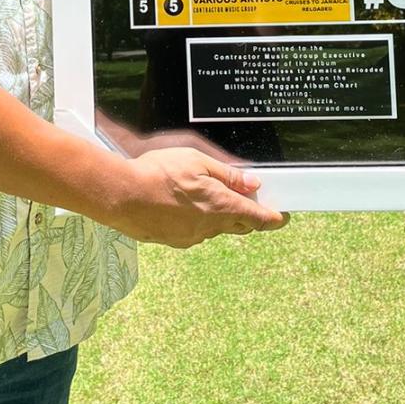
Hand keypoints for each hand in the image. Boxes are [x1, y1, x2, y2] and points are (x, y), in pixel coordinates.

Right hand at [109, 146, 287, 248]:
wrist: (122, 196)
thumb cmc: (159, 174)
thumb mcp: (198, 162)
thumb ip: (228, 176)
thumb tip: (253, 184)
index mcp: (221, 207)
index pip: (258, 218)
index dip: (274, 218)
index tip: (282, 217)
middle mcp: (210, 227)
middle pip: (239, 225)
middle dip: (247, 215)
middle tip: (247, 201)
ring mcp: (192, 237)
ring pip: (215, 228)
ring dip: (218, 216)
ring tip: (205, 196)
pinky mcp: (174, 241)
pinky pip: (195, 232)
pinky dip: (198, 220)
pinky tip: (183, 206)